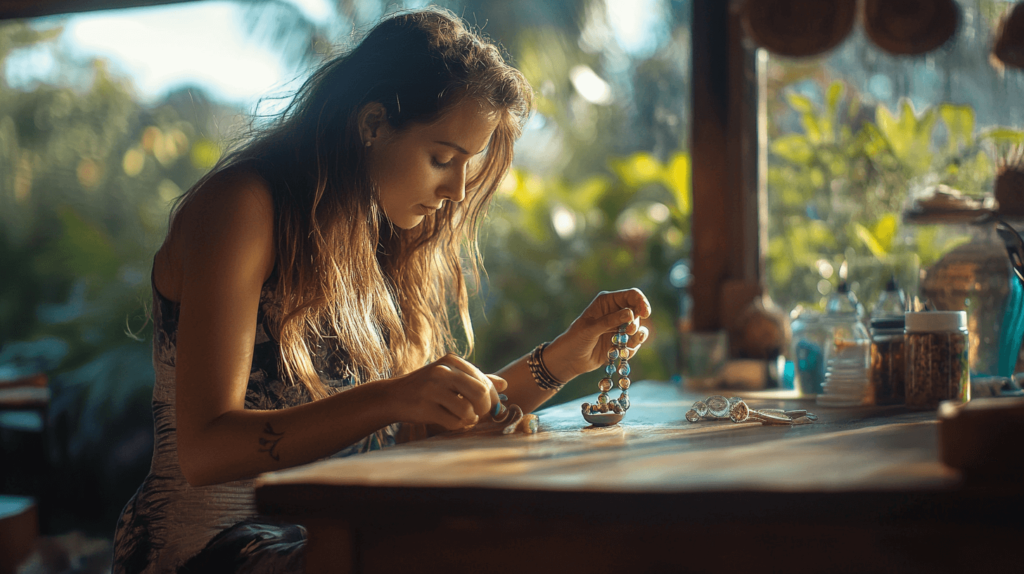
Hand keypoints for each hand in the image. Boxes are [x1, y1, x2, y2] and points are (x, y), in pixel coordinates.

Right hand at [387, 353, 507, 429]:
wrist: (393, 396)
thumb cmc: (427, 387)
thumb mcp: (450, 376)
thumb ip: (476, 379)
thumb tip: (505, 384)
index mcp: (452, 361)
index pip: (483, 380)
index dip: (493, 398)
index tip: (492, 408)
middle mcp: (442, 371)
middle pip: (480, 393)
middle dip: (485, 408)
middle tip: (480, 415)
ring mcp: (432, 389)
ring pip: (468, 410)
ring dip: (470, 419)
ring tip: (464, 418)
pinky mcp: (425, 407)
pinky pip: (453, 422)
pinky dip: (458, 426)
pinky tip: (452, 422)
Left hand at [545, 289, 651, 381]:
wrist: (569, 359)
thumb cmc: (575, 339)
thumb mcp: (591, 328)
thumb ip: (610, 321)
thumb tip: (631, 313)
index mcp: (607, 301)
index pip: (632, 295)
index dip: (641, 302)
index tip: (645, 313)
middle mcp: (615, 312)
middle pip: (638, 312)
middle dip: (636, 322)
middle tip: (629, 331)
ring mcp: (619, 327)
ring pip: (638, 329)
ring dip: (637, 337)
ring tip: (626, 343)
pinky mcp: (620, 342)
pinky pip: (634, 343)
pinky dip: (632, 348)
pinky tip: (623, 353)